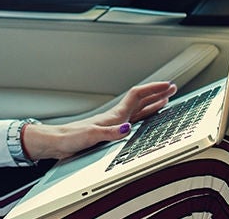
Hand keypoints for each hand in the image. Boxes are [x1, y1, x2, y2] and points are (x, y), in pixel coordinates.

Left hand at [21, 81, 176, 160]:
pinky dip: (143, 118)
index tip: (168, 86)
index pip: (138, 96)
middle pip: (140, 101)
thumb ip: (109, 133)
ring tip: (164, 100)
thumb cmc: (70, 138)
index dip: (153, 90)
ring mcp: (113, 124)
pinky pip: (132, 121)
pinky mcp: (110, 132)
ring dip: (152, 104)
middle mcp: (115, 118)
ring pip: (138, 110)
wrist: (57, 142)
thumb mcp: (91, 136)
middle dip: (157, 94)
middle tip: (172, 89)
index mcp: (114, 116)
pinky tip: (144, 120)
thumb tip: (127, 129)